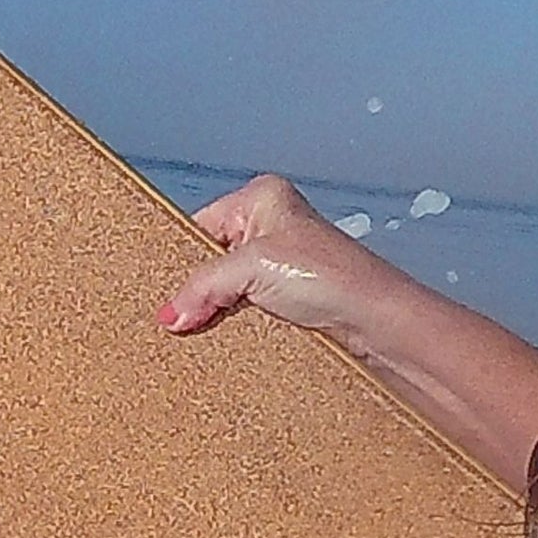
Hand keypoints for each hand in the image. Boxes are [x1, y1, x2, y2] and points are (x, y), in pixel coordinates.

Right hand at [158, 173, 405, 354]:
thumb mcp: (253, 268)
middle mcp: (273, 225)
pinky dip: (236, 325)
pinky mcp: (293, 298)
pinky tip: (224, 340)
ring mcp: (283, 263)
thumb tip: (171, 314)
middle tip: (176, 317)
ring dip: (217, 312)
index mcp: (262, 197)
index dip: (181, 260)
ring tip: (199, 330)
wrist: (377, 322)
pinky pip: (248, 310)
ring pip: (229, 289)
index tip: (161, 292)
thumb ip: (204, 286)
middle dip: (197, 289)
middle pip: (213, 260)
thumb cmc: (332, 277)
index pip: (201, 225)